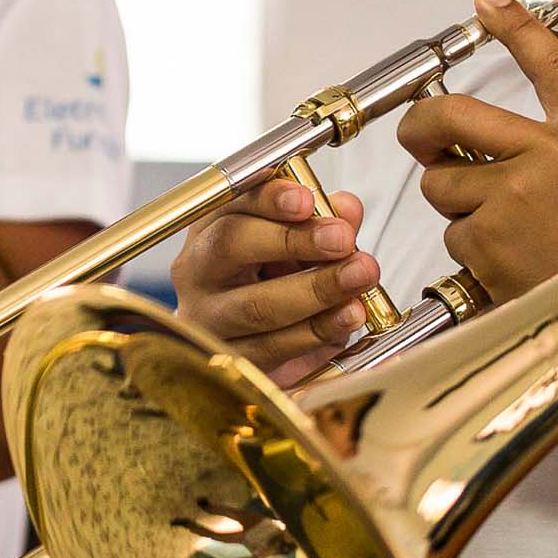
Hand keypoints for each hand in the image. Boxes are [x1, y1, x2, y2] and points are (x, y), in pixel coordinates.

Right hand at [171, 177, 382, 385]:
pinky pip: (274, 347)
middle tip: (341, 239)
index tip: (306, 199)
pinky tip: (349, 315)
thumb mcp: (299, 245)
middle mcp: (197, 270)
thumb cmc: (276, 282)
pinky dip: (318, 330)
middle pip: (230, 246)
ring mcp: (207, 318)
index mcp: (209, 228)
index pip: (230, 202)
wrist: (261, 347)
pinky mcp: (231, 358)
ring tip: (360, 275)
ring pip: (255, 305)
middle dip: (291, 240)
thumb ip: (323, 222)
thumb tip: (347, 209)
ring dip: (316, 289)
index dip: (267, 199)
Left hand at [395, 0, 557, 301]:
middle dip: (420, 125)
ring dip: (457, 203)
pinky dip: (469, 249)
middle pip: (450, 114)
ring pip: (442, 182)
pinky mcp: (485, 238)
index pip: (551, 66)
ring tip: (503, 227)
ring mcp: (512, 196)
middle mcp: (549, 156)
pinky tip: (507, 261)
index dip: (515, 27)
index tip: (486, 1)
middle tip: (420, 138)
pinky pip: (451, 232)